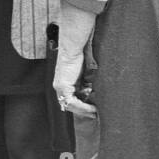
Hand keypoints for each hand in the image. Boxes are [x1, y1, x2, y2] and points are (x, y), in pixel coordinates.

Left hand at [53, 1, 97, 118]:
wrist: (74, 45)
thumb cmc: (82, 52)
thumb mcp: (87, 69)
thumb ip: (90, 78)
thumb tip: (98, 86)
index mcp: (66, 80)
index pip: (74, 97)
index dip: (85, 104)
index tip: (96, 107)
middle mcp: (60, 85)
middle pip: (72, 103)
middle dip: (85, 109)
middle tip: (97, 113)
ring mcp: (60, 87)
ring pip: (72, 105)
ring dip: (85, 110)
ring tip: (96, 112)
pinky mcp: (62, 87)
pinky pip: (72, 102)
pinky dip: (83, 106)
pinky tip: (93, 108)